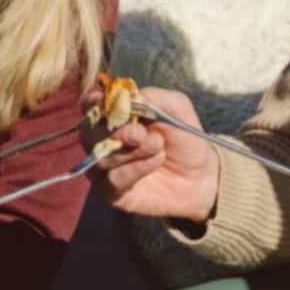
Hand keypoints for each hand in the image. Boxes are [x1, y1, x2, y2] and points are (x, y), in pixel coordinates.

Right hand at [98, 84, 220, 222]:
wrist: (200, 175)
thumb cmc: (183, 137)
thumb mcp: (176, 107)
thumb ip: (153, 97)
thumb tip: (127, 97)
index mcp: (114, 116)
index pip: (89, 105)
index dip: (94, 103)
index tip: (110, 104)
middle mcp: (102, 141)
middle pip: (88, 133)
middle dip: (117, 132)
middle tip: (142, 133)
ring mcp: (104, 168)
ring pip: (101, 158)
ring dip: (133, 151)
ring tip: (158, 147)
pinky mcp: (111, 193)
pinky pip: (112, 180)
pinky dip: (135, 169)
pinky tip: (155, 162)